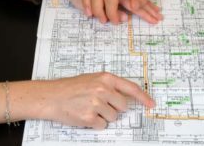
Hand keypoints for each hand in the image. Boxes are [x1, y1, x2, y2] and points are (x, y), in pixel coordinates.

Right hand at [0, 73, 154, 129]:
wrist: (52, 96)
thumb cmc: (71, 87)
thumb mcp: (92, 79)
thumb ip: (110, 85)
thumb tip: (127, 97)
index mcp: (105, 78)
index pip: (131, 88)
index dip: (143, 97)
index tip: (151, 104)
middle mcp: (103, 89)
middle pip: (123, 106)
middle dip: (115, 109)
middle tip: (100, 105)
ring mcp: (96, 103)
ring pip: (113, 117)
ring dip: (104, 116)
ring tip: (89, 108)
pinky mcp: (89, 117)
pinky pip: (102, 125)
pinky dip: (95, 123)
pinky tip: (85, 115)